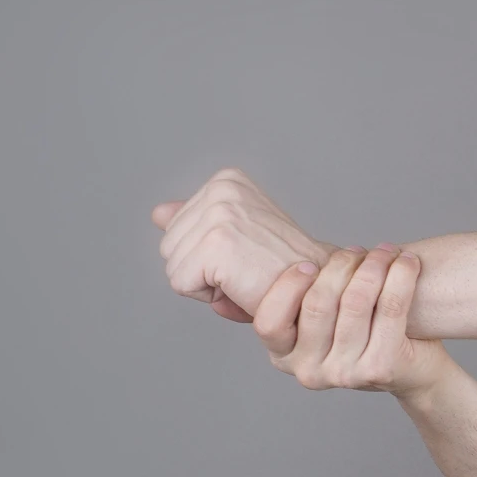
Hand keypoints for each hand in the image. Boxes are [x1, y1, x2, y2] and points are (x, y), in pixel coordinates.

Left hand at [151, 168, 326, 319]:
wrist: (318, 288)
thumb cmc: (283, 271)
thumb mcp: (236, 235)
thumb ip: (195, 221)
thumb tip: (158, 213)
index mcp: (226, 181)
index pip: (176, 227)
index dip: (206, 255)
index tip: (246, 255)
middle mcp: (221, 190)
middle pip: (169, 245)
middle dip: (202, 270)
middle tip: (247, 270)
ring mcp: (218, 215)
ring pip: (172, 266)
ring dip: (205, 284)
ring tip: (245, 277)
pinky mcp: (216, 245)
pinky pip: (181, 284)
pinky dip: (208, 296)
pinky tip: (240, 286)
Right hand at [253, 246, 450, 399]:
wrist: (413, 371)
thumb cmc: (360, 333)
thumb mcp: (319, 318)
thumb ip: (300, 293)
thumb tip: (272, 249)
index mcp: (284, 356)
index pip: (270, 322)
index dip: (288, 286)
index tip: (309, 264)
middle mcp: (309, 371)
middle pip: (317, 303)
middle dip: (340, 266)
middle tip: (357, 251)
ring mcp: (344, 374)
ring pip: (354, 301)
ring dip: (373, 265)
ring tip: (384, 252)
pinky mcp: (380, 368)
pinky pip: (389, 308)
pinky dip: (401, 277)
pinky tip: (407, 262)